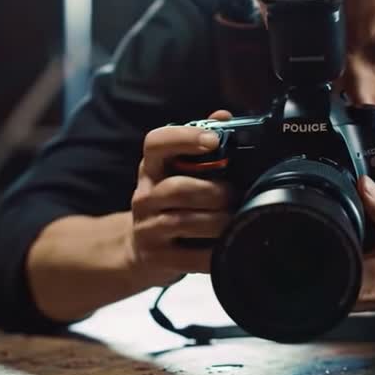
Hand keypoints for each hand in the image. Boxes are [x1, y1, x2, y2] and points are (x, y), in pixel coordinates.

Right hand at [127, 110, 235, 284]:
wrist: (140, 251)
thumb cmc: (169, 206)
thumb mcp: (177, 173)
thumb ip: (199, 145)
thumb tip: (223, 115)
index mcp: (151, 168)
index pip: (155, 143)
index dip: (184, 139)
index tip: (213, 141)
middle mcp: (144, 196)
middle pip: (177, 188)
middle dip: (214, 192)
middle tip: (234, 196)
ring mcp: (148, 228)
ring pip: (183, 221)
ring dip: (217, 221)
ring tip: (232, 219)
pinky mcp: (157, 258)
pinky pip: (191, 256)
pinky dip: (213, 252)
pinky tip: (227, 247)